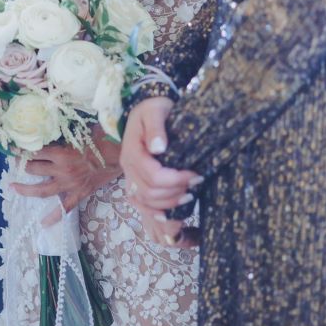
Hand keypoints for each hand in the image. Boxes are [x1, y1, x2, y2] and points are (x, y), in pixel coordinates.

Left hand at [11, 131, 122, 217]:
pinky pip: (64, 209)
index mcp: (61, 153)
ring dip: (25, 189)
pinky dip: (53, 217)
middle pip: (33, 169)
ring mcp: (69, 184)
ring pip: (41, 190)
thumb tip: (52, 125)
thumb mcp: (81, 131)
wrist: (119, 155)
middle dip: (22, 165)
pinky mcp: (79, 194)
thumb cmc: (102, 139)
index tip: (13, 148)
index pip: (34, 151)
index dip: (21, 150)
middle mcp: (61, 170)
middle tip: (15, 163)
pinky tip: (42, 224)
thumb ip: (65, 133)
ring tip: (14, 188)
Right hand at [121, 98, 199, 248]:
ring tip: (189, 198)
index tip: (196, 175)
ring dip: (168, 206)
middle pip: (149, 194)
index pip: (153, 177)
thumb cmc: (154, 109)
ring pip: (145, 204)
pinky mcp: (137, 184)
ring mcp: (131, 178)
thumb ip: (157, 128)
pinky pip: (143, 207)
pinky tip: (174, 217)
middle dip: (175, 194)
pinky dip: (157, 216)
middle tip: (196, 184)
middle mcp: (128, 169)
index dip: (176, 180)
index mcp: (132, 153)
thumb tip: (159, 148)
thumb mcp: (156, 110)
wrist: (147, 110)